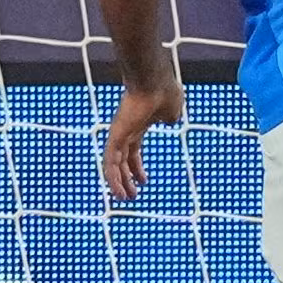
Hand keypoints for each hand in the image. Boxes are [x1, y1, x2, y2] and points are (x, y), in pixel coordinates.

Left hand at [100, 80, 182, 201]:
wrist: (155, 82)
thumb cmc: (164, 91)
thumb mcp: (173, 110)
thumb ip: (170, 118)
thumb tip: (170, 122)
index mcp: (139, 126)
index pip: (134, 151)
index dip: (137, 167)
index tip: (143, 181)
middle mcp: (126, 131)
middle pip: (122, 160)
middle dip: (126, 178)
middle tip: (131, 195)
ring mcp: (119, 133)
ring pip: (114, 164)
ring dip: (118, 183)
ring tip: (124, 199)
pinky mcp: (114, 136)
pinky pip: (110, 162)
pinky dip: (112, 178)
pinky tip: (117, 192)